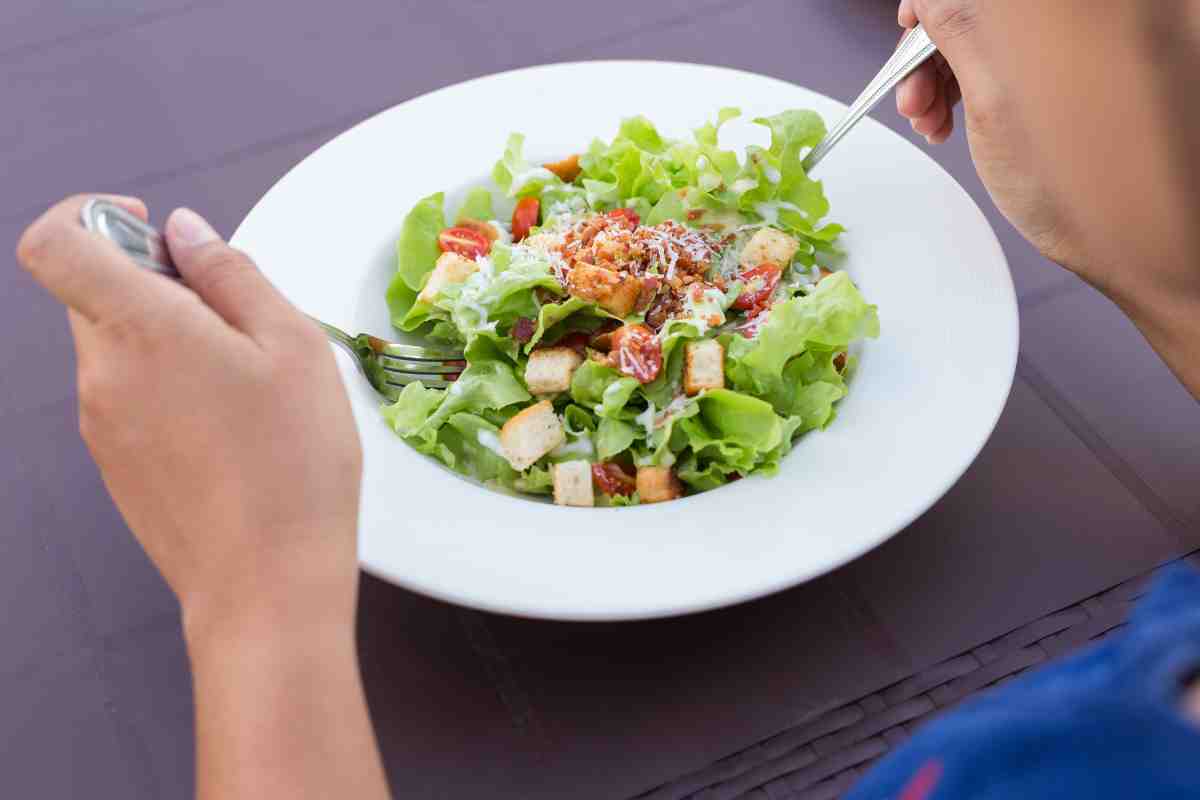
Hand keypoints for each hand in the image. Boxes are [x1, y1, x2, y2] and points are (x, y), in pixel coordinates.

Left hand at [16, 196, 362, 638]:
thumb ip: (232, 274)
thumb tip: (184, 231)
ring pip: (117, 348)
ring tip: (245, 386)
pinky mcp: (115, 464)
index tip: (148, 229)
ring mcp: (100, 425)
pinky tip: (229, 429)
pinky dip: (167, 390)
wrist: (266, 584)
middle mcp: (101, 373)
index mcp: (140, 329)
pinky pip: (127, 398)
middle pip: (94, 294)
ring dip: (168, 342)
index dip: (91, 215)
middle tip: (235, 321)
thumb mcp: (293, 346)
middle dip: (156, 286)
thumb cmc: (293, 463)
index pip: (57, 243)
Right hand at [893, 0, 1199, 397]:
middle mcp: (1097, 12)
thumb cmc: (1090, 187)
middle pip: (988, 4)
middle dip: (941, 44)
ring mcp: (1110, 32)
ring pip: (1007, 25)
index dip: (928, 5)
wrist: (1151, 240)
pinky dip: (994, 74)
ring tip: (938, 118)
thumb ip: (958, 27)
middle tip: (918, 97)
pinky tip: (969, 113)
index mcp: (1064, 10)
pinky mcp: (1114, 56)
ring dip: (961, 65)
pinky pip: (1035, 46)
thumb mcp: (995, 100)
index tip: (909, 35)